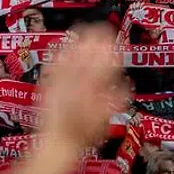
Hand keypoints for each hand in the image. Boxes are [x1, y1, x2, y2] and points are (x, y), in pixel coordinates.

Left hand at [37, 24, 125, 146]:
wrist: (57, 143)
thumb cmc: (83, 136)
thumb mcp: (105, 121)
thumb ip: (116, 101)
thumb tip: (126, 85)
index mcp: (91, 90)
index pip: (103, 63)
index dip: (109, 49)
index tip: (113, 39)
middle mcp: (75, 83)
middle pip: (85, 55)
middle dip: (94, 40)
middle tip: (101, 29)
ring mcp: (59, 83)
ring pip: (69, 56)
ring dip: (77, 42)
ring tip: (82, 31)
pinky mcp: (47, 86)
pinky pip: (52, 65)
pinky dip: (58, 54)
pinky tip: (61, 47)